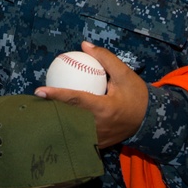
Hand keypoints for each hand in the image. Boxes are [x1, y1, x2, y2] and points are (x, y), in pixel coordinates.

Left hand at [34, 41, 148, 148]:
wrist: (151, 120)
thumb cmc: (136, 95)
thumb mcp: (124, 74)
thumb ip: (104, 58)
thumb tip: (84, 45)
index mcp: (105, 108)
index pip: (76, 100)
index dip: (56, 95)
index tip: (39, 90)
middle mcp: (98, 125)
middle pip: (68, 117)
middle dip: (50, 110)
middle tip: (36, 100)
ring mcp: (98, 137)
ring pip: (71, 128)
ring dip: (56, 119)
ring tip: (40, 109)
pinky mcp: (98, 143)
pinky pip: (78, 134)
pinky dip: (67, 126)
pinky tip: (56, 118)